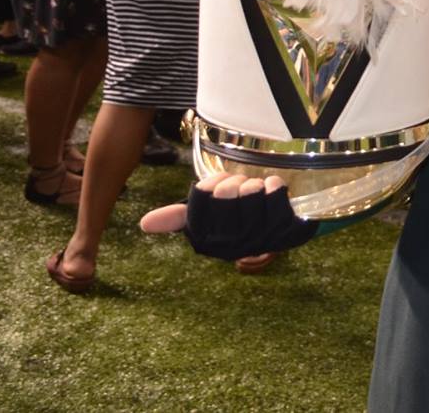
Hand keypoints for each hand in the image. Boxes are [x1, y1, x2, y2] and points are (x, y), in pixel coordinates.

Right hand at [140, 171, 318, 259]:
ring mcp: (259, 240)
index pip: (201, 196)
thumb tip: (144, 224)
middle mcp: (230, 246)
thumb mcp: (206, 215)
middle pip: (226, 192)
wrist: (280, 227)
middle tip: (241, 190)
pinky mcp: (285, 232)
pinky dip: (275, 185)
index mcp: (206, 241)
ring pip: (251, 192)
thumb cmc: (238, 217)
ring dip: (255, 184)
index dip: (211, 184)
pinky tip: (272, 188)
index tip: (219, 188)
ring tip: (256, 190)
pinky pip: (276, 195)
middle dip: (234, 182)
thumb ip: (178, 216)